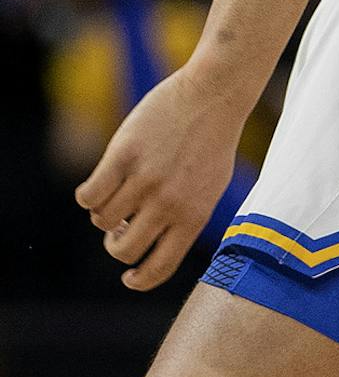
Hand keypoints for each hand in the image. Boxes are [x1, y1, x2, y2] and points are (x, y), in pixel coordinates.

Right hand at [76, 63, 250, 288]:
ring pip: (101, 220)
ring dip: (103, 213)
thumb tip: (149, 247)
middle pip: (122, 249)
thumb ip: (185, 217)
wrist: (213, 97)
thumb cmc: (212, 142)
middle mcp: (169, 204)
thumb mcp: (211, 187)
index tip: (130, 278)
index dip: (139, 279)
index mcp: (194, 216)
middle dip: (115, 242)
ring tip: (118, 192)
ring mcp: (145, 180)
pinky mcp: (122, 157)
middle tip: (121, 224)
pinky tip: (101, 181)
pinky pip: (88, 195)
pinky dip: (88, 194)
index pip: (160, 266)